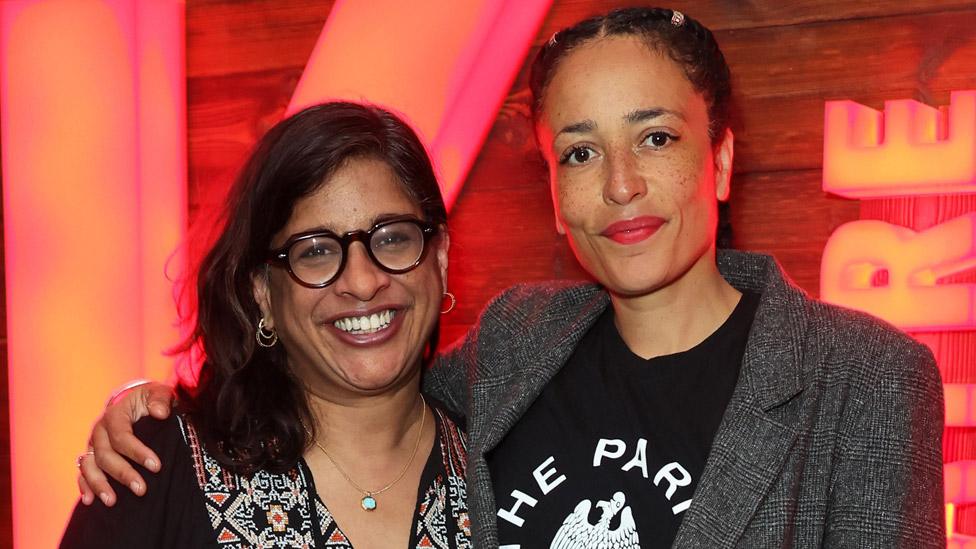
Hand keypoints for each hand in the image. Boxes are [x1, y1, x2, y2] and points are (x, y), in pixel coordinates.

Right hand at [77, 381, 174, 505]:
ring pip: (89, 466)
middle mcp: (99, 430)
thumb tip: (160, 413)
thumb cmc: (149, 399)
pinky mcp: (90, 455)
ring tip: (112, 501)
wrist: (134, 402)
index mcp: (114, 414)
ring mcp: (92, 444)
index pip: (122, 436)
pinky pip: (83, 471)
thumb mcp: (159, 393)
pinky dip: (85, 486)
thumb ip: (160, 399)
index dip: (137, 452)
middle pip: (105, 455)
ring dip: (99, 484)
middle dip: (123, 473)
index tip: (156, 466)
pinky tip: (90, 501)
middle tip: (141, 489)